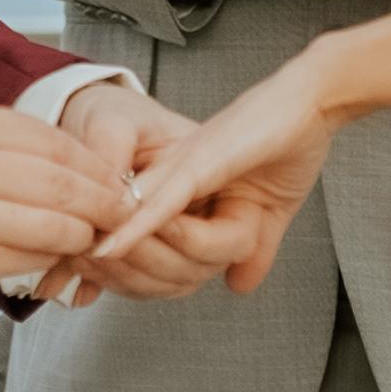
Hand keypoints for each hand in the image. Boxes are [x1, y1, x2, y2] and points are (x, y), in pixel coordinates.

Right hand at [0, 100, 123, 313]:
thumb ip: (7, 141)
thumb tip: (78, 161)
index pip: (54, 141)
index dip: (95, 164)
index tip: (115, 177)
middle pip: (62, 183)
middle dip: (104, 201)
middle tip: (123, 211)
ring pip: (53, 224)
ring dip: (84, 234)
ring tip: (96, 236)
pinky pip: (29, 258)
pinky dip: (53, 258)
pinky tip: (59, 255)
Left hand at [70, 46, 342, 297]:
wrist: (313, 99)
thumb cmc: (287, 144)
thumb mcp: (267, 215)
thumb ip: (250, 250)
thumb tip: (238, 286)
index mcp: (181, 190)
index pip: (136, 242)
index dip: (109, 273)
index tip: (77, 292)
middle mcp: (171, 178)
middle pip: (133, 246)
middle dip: (107, 274)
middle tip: (77, 289)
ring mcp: (182, 169)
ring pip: (143, 231)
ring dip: (120, 258)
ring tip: (93, 274)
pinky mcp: (199, 162)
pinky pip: (161, 202)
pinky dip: (135, 227)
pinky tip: (109, 246)